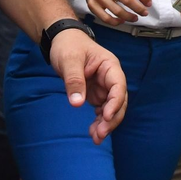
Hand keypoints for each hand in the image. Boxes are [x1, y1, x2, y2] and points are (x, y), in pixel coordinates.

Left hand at [48, 28, 127, 143]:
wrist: (62, 41)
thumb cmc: (68, 45)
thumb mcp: (69, 60)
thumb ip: (74, 80)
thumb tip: (77, 103)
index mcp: (109, 66)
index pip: (119, 85)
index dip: (115, 102)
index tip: (107, 116)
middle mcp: (110, 78)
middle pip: (118, 101)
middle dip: (112, 119)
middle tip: (100, 134)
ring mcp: (104, 87)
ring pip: (112, 109)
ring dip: (107, 124)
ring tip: (96, 138)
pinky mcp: (96, 94)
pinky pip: (102, 111)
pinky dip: (99, 122)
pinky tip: (93, 132)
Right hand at [69, 0, 150, 25]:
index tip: (148, 3)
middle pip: (127, 0)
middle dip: (138, 8)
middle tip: (144, 13)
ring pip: (116, 11)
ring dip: (129, 17)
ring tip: (135, 18)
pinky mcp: (92, 5)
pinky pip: (105, 17)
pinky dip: (115, 22)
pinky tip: (121, 21)